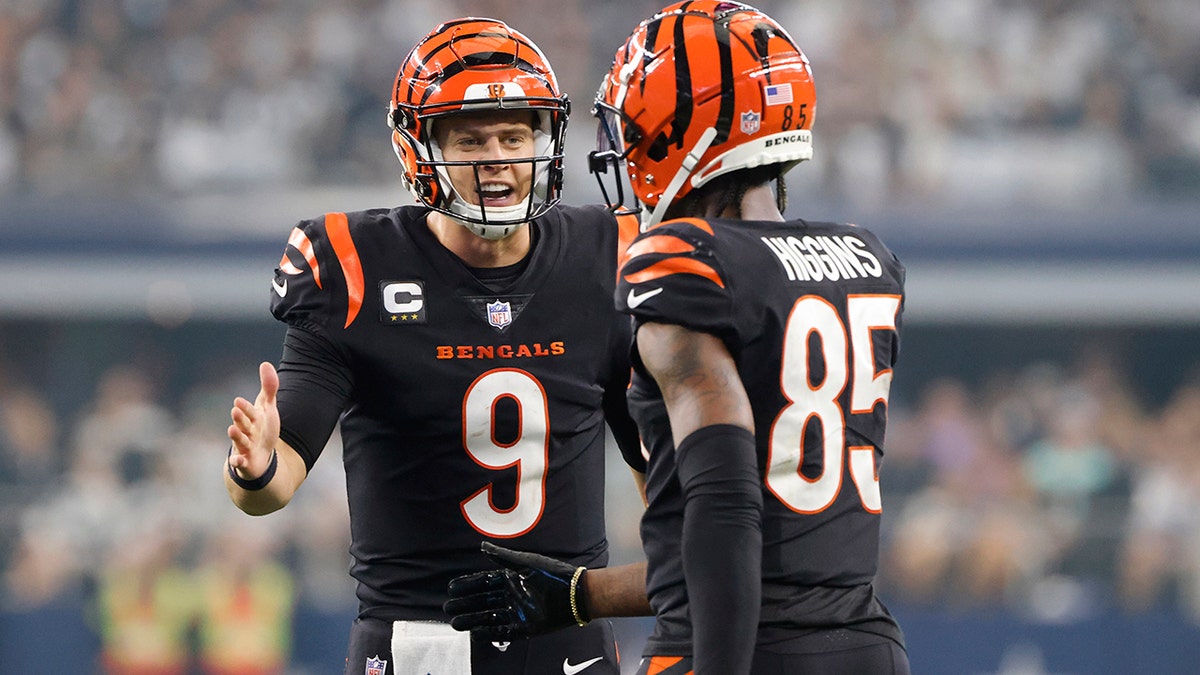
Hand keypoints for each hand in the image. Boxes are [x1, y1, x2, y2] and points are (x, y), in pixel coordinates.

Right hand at [227, 361, 280, 479]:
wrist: (260, 456)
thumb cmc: (263, 429)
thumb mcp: (268, 408)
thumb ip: (269, 387)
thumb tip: (265, 363)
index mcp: (251, 419)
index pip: (249, 411)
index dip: (246, 407)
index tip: (239, 401)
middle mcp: (246, 432)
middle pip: (243, 424)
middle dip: (240, 418)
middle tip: (236, 411)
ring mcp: (245, 447)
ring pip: (240, 442)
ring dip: (237, 436)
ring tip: (232, 430)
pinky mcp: (246, 462)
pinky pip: (241, 463)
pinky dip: (238, 462)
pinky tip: (238, 460)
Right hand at [444, 542, 586, 638]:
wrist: (575, 594)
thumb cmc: (554, 574)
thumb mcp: (526, 562)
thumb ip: (503, 556)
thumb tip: (482, 546)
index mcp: (511, 579)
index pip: (483, 583)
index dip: (467, 585)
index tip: (451, 588)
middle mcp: (512, 596)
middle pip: (482, 601)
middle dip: (464, 604)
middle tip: (448, 607)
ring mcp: (517, 612)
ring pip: (488, 617)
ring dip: (471, 620)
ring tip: (455, 623)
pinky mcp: (525, 628)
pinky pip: (502, 633)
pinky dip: (488, 634)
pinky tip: (474, 633)